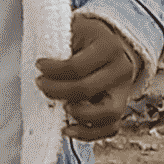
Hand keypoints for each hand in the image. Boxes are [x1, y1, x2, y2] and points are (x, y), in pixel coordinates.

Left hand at [35, 13, 137, 141]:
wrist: (107, 44)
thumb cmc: (84, 37)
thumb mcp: (74, 29)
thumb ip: (60, 45)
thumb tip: (42, 69)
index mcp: (109, 46)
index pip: (76, 67)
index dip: (53, 70)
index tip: (39, 65)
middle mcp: (121, 69)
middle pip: (87, 90)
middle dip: (57, 91)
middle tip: (41, 85)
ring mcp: (124, 91)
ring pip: (107, 114)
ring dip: (78, 116)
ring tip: (61, 108)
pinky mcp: (121, 108)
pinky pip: (110, 129)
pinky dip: (88, 134)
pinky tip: (67, 129)